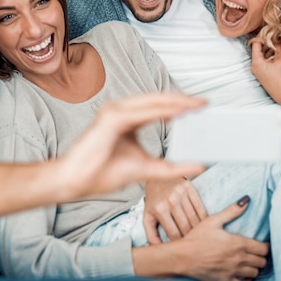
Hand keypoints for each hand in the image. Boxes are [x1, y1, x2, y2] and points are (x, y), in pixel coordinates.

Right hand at [58, 93, 205, 198]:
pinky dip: (162, 110)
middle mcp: (120, 110)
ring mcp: (114, 111)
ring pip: (152, 101)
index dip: (180, 105)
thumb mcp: (146, 168)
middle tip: (204, 102)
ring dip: (175, 101)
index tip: (201, 107)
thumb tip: (199, 165)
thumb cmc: (103, 173)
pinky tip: (178, 111)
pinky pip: (142, 112)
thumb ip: (172, 167)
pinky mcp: (112, 118)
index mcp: (127, 118)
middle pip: (157, 100)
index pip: (157, 106)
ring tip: (195, 104)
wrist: (76, 181)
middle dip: (182, 100)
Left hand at [143, 177, 207, 243]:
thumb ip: (151, 234)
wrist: (157, 177)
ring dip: (199, 229)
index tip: (184, 246)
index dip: (180, 242)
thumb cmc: (154, 200)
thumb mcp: (148, 216)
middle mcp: (170, 200)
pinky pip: (200, 206)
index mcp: (159, 209)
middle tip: (194, 243)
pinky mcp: (189, 187)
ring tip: (200, 235)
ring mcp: (180, 193)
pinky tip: (205, 224)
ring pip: (194, 217)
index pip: (173, 232)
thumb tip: (158, 249)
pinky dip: (204, 217)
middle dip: (190, 237)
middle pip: (185, 226)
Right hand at [174, 197, 268, 280]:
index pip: (263, 248)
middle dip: (262, 257)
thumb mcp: (213, 220)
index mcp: (238, 243)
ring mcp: (233, 272)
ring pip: (255, 273)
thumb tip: (247, 200)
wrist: (183, 256)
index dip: (266, 246)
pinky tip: (244, 275)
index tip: (263, 244)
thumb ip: (232, 211)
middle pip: (262, 261)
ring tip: (250, 263)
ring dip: (255, 268)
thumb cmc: (197, 237)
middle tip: (257, 253)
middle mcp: (239, 259)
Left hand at [250, 42, 280, 103]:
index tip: (268, 32)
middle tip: (274, 36)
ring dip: (268, 49)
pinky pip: (262, 60)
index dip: (261, 37)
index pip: (255, 44)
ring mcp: (256, 69)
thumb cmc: (280, 77)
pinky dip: (268, 56)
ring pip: (260, 55)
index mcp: (256, 61)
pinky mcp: (260, 72)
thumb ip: (278, 48)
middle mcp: (253, 65)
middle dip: (266, 43)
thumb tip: (278, 39)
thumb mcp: (279, 61)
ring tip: (276, 43)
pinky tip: (276, 52)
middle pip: (257, 49)